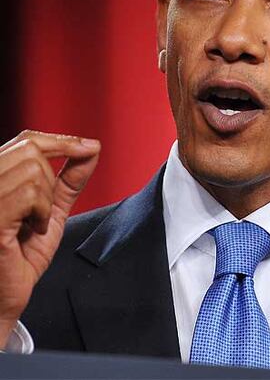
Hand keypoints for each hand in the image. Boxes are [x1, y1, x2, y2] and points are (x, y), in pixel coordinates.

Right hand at [0, 130, 100, 346]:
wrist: (2, 300)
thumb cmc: (19, 259)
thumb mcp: (51, 210)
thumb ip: (68, 179)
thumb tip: (91, 149)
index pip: (27, 139)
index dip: (61, 140)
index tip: (89, 147)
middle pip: (32, 149)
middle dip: (51, 179)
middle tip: (45, 210)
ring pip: (33, 170)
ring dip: (46, 201)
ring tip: (33, 225)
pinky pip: (29, 194)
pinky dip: (41, 212)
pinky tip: (30, 231)